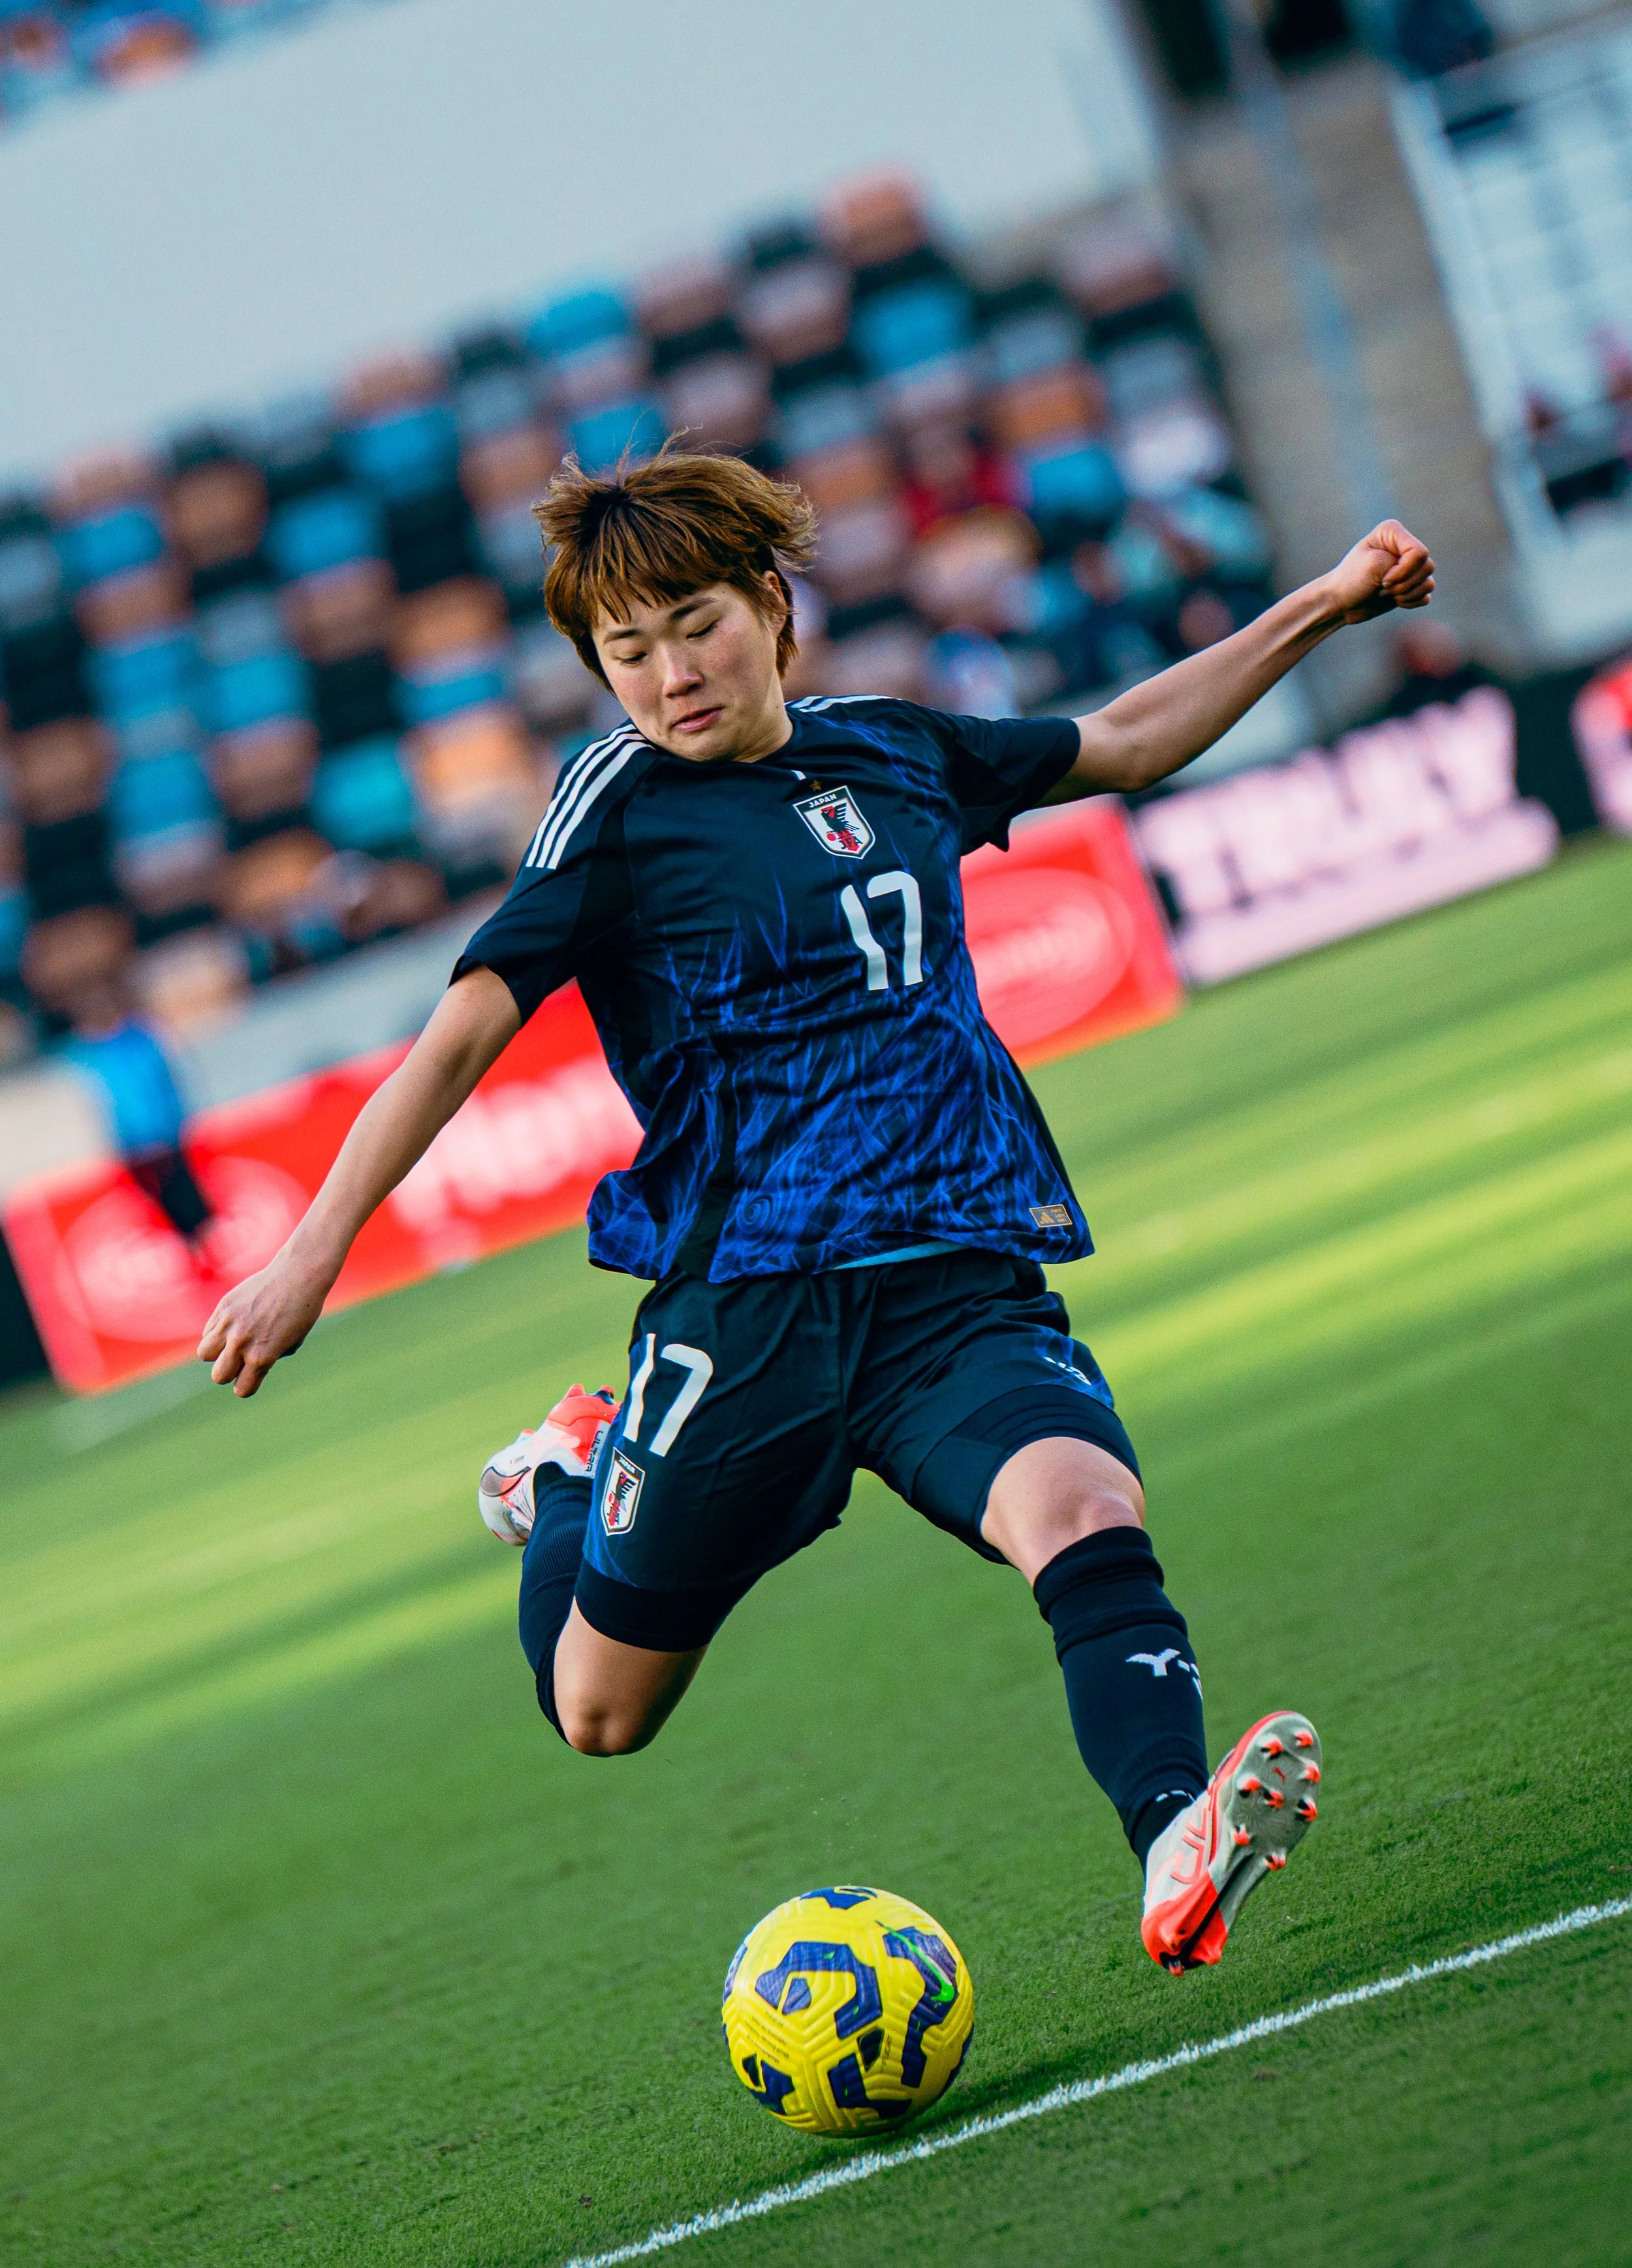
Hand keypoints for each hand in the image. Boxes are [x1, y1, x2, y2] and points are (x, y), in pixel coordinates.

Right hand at [198, 1252, 332, 1397]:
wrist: (298, 1275)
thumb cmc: (302, 1311)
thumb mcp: (292, 1343)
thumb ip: (269, 1358)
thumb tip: (248, 1366)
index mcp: (262, 1356)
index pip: (242, 1389)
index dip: (247, 1385)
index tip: (252, 1377)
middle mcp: (241, 1343)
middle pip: (219, 1376)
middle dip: (230, 1371)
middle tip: (241, 1359)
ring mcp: (229, 1324)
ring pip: (205, 1354)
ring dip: (217, 1353)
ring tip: (232, 1342)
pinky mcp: (223, 1307)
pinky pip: (209, 1331)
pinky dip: (217, 1332)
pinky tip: (234, 1323)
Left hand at [1321, 521, 1434, 626]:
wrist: (1339, 602)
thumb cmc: (1351, 580)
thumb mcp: (1375, 566)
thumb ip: (1406, 564)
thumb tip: (1428, 582)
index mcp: (1393, 532)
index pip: (1420, 553)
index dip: (1404, 571)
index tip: (1383, 579)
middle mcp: (1403, 546)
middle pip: (1427, 567)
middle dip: (1404, 584)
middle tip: (1381, 586)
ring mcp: (1408, 566)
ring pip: (1429, 582)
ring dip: (1406, 594)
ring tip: (1384, 593)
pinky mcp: (1411, 584)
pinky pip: (1426, 595)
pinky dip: (1411, 601)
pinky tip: (1394, 601)